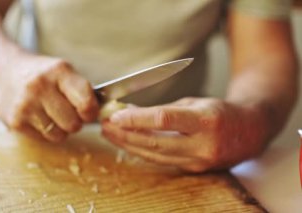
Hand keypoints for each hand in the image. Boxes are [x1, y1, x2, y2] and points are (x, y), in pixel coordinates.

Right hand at [0, 54, 98, 141]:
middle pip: (73, 124)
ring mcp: (25, 105)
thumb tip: (104, 114)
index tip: (88, 111)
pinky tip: (39, 117)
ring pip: (59, 135)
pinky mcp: (15, 121)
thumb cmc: (43, 75)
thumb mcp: (64, 72)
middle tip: (68, 113)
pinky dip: (45, 132)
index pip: (86, 103)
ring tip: (53, 115)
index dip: (91, 112)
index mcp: (59, 71)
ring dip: (60, 130)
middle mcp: (40, 86)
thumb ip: (83, 91)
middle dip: (75, 122)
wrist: (5, 71)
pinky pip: (43, 138)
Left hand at [102, 97, 267, 171]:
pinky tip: (129, 144)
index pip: (163, 120)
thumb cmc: (220, 111)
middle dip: (125, 135)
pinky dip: (143, 152)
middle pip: (155, 142)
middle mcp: (203, 144)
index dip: (136, 118)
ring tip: (111, 135)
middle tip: (105, 126)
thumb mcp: (194, 102)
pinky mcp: (194, 170)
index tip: (115, 115)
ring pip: (155, 155)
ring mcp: (199, 161)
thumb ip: (163, 110)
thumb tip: (130, 112)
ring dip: (129, 145)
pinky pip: (162, 161)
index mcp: (206, 120)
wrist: (249, 132)